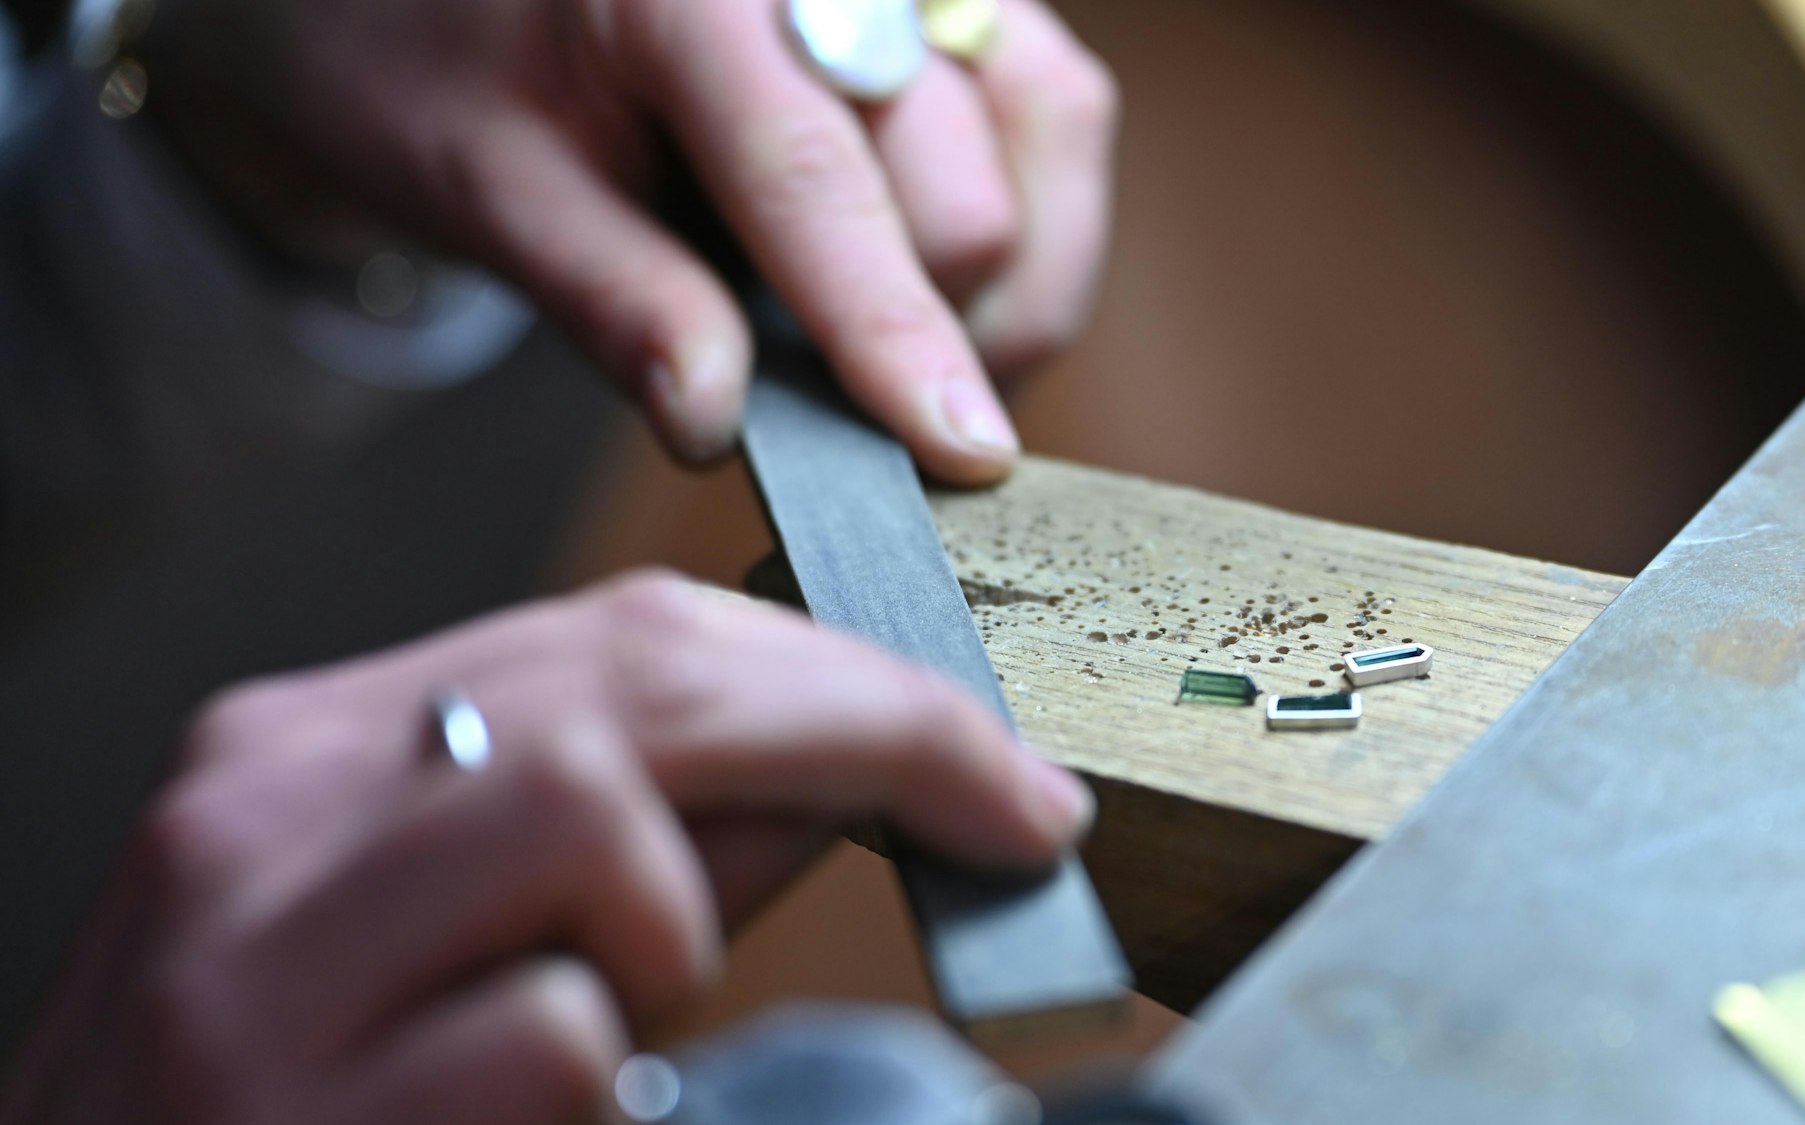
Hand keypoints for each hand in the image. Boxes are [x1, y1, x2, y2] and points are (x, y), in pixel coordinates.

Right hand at [0, 572, 1091, 1123]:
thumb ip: (640, 847)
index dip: (845, 679)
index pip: (627, 636)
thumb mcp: (458, 937)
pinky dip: (592, 1071)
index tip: (987, 754)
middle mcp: (261, 810)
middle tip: (1006, 808)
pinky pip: (552, 1031)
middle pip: (637, 686)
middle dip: (868, 733)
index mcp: (307, 748)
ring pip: (590, 814)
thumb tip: (839, 781)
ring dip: (679, 921)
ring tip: (622, 1010)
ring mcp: (252, 952)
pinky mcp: (278, 1097)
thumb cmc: (298, 1105)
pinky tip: (524, 1111)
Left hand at [149, 0, 1118, 482]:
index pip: (816, 181)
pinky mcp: (961, 5)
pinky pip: (1056, 118)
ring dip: (1001, 287)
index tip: (959, 455)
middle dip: (926, 333)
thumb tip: (720, 425)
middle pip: (964, 191)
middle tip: (828, 401)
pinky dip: (1023, 229)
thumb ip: (613, 298)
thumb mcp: (486, 187)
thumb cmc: (450, 67)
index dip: (891, 333)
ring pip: (1050, 143)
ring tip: (887, 341)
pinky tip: (926, 275)